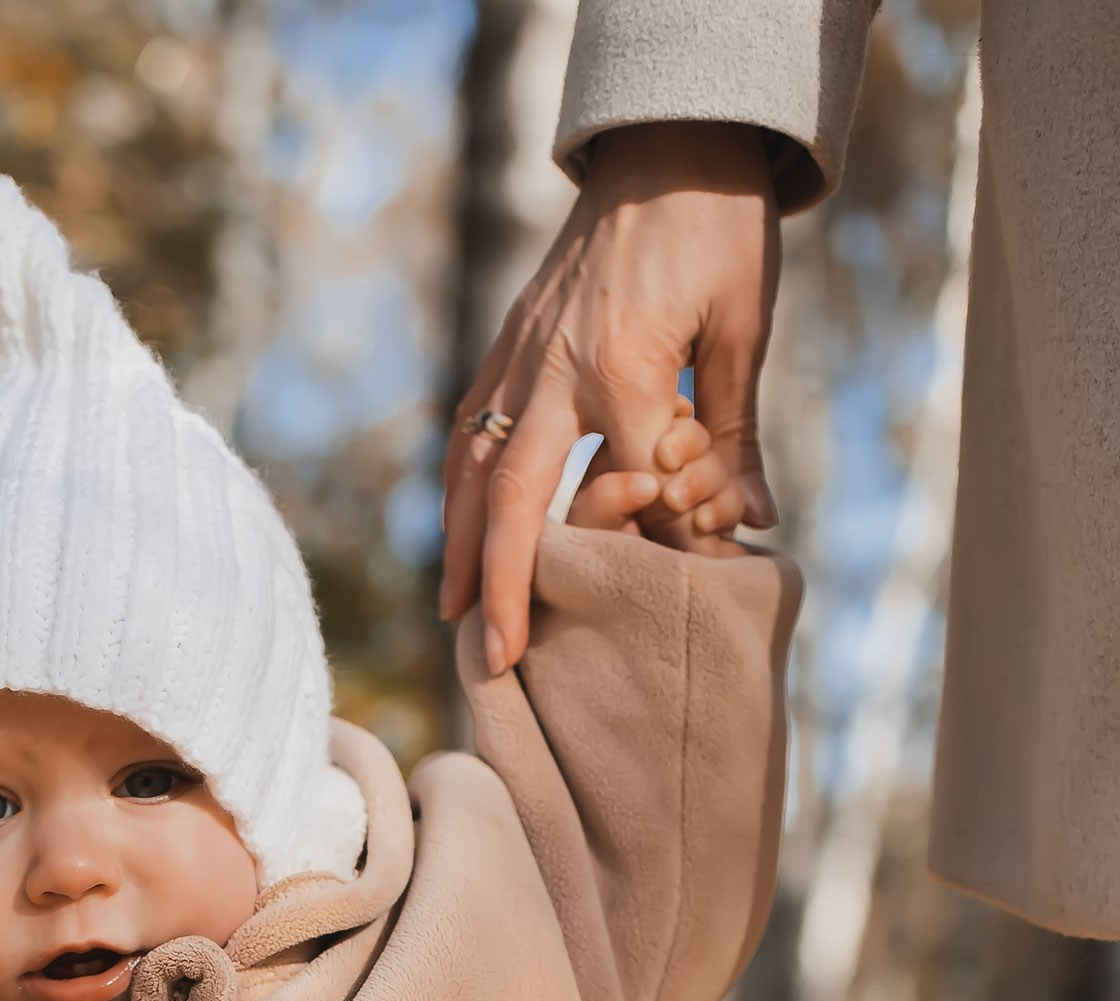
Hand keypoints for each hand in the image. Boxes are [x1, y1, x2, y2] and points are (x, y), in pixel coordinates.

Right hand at [441, 122, 780, 676]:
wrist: (671, 137)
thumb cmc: (720, 225)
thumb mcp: (745, 321)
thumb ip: (734, 426)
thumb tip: (748, 520)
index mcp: (623, 367)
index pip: (632, 488)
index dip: (660, 539)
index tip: (684, 584)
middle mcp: (556, 368)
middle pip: (516, 503)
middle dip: (504, 587)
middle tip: (496, 659)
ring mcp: (522, 354)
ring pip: (475, 470)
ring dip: (462, 549)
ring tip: (457, 615)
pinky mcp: (511, 340)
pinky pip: (471, 428)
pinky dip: (460, 488)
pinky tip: (459, 530)